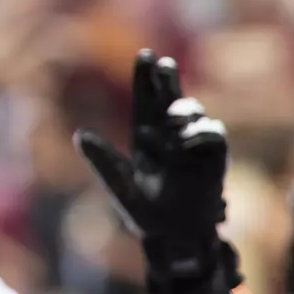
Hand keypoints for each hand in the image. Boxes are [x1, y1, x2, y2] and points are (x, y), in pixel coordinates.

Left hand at [75, 51, 241, 293]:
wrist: (176, 238)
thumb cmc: (145, 214)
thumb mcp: (120, 187)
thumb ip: (103, 161)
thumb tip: (79, 135)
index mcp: (145, 139)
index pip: (145, 101)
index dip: (145, 79)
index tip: (145, 55)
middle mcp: (169, 137)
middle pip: (169, 98)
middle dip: (166, 79)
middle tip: (161, 63)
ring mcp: (192, 146)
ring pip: (192, 112)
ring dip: (182, 109)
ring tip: (173, 118)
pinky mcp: (214, 159)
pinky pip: (212, 134)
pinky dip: (200, 132)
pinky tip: (188, 138)